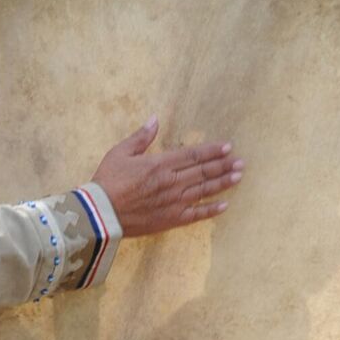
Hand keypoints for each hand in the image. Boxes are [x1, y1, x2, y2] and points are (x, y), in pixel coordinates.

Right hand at [91, 119, 242, 237]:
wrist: (99, 213)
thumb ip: (140, 137)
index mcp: (160, 164)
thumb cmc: (106, 181)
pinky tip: (224, 205)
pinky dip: (211, 210)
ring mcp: (174, 202)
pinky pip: (196, 214)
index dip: (212, 150)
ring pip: (204, 190)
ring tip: (238, 177)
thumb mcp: (119, 153)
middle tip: (240, 162)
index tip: (228, 147)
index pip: (193, 155)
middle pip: (203, 172)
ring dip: (223, 183)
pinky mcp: (171, 219)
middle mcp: (172, 182)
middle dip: (223, 165)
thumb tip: (155, 120)